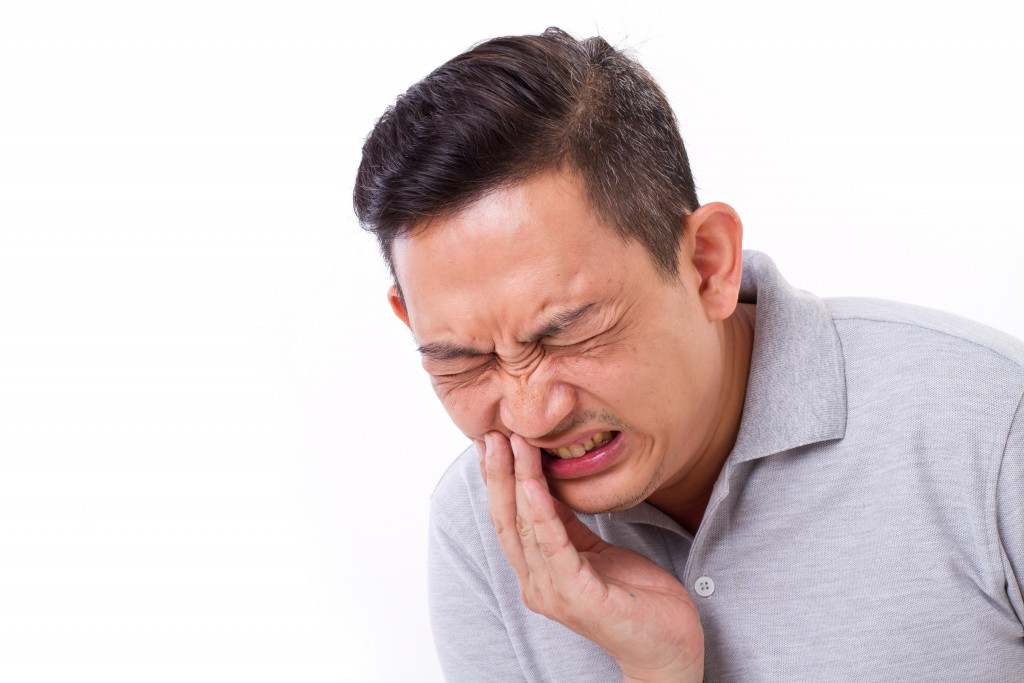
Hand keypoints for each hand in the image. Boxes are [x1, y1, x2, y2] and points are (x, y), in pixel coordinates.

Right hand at [479, 431, 703, 682]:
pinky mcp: (579, 597)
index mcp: (538, 575)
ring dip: (518, 481)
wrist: (667, 648)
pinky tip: (535, 484)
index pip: (507, 520)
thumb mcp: (595, 550)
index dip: (497, 479)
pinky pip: (555, 547)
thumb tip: (544, 484)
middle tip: (494, 433)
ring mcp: (554, 594)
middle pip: (507, 521)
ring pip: (526, 528)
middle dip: (498, 474)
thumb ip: (567, 525)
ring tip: (515, 444)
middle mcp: (537, 585)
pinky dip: (542, 512)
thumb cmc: (635, 599)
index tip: (492, 440)